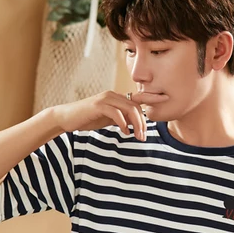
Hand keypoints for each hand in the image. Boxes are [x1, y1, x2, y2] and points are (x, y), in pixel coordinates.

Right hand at [51, 90, 169, 140]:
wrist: (67, 118)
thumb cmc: (88, 119)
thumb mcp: (108, 119)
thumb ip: (121, 119)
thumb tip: (133, 125)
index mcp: (117, 98)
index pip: (138, 97)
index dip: (152, 97)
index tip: (166, 99)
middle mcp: (113, 95)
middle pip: (136, 106)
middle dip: (143, 122)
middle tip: (144, 137)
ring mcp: (106, 98)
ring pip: (129, 109)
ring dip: (136, 124)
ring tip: (137, 136)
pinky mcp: (98, 105)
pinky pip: (116, 113)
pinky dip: (123, 123)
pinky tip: (124, 132)